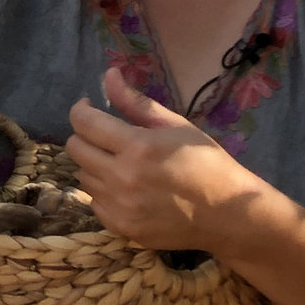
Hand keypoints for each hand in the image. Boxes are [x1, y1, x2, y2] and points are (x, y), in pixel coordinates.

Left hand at [66, 67, 274, 254]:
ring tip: (119, 163)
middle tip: (104, 135)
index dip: (81, 110)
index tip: (89, 108)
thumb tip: (109, 75)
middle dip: (85, 136)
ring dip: (94, 165)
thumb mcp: (175, 126)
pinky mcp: (122, 228)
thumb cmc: (206, 162)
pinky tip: (126, 189)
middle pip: (75, 149)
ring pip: (83, 177)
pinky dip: (104, 192)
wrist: (228, 213)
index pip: (84, 122)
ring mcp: (120, 207)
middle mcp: (122, 178)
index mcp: (137, 146)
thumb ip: (136, 102)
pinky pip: (95, 203)